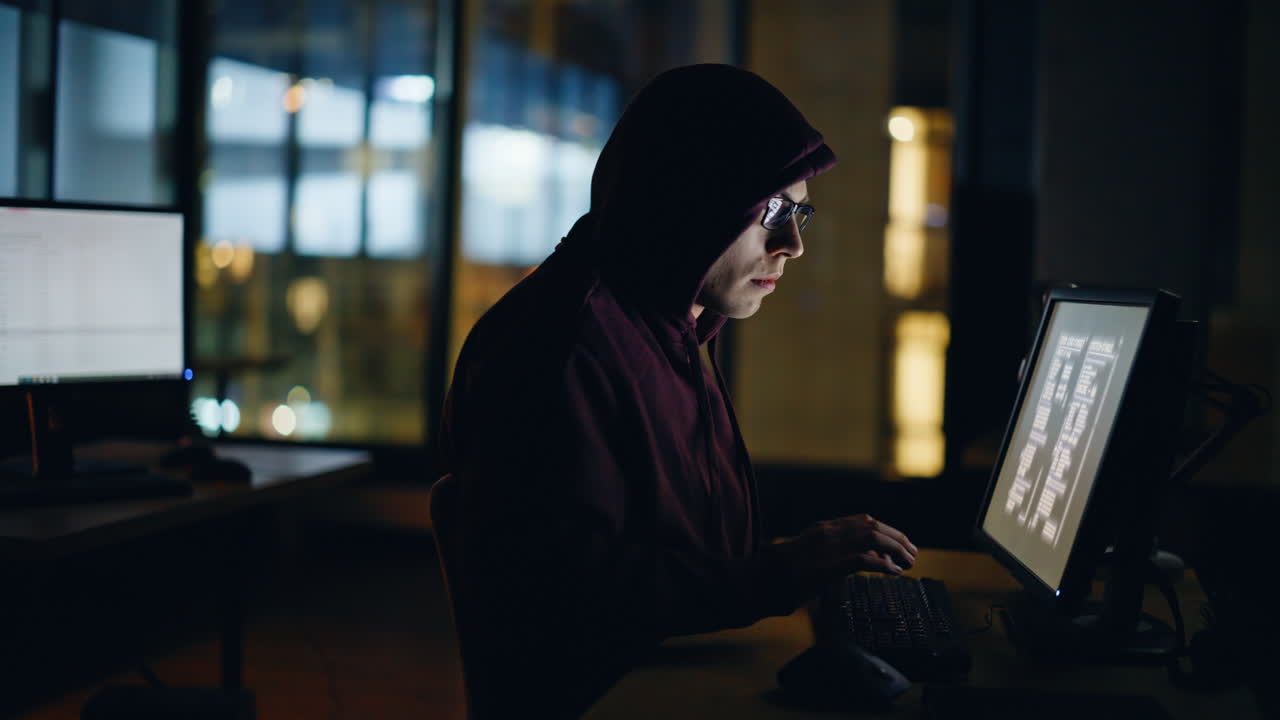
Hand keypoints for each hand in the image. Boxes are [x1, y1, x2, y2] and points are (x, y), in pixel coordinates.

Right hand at [777, 514, 918, 586]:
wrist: (761, 580)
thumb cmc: (782, 573)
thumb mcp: (808, 555)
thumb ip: (832, 553)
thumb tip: (861, 562)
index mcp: (824, 528)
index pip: (863, 520)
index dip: (886, 530)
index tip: (898, 542)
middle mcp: (829, 532)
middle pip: (873, 526)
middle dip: (897, 539)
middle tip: (911, 553)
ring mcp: (829, 547)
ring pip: (874, 538)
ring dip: (895, 549)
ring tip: (907, 562)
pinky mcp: (829, 566)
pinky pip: (864, 560)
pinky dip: (884, 564)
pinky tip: (893, 572)